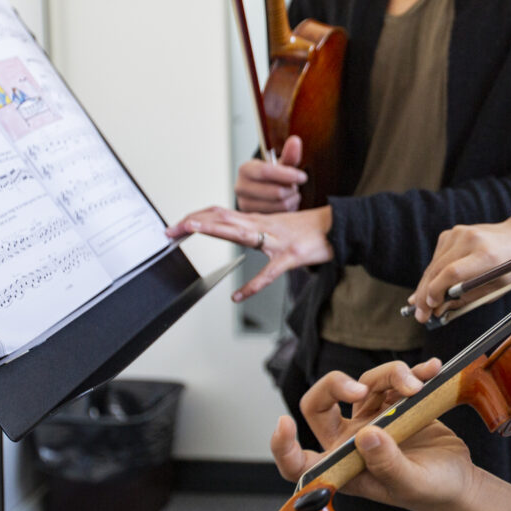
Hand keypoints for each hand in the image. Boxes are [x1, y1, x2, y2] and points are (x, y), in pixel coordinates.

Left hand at [165, 202, 333, 299]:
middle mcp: (264, 226)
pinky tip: (238, 296)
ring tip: (193, 229)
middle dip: (195, 222)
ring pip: (241, 232)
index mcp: (259, 220)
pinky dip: (252, 285)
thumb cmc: (310, 229)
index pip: (222, 214)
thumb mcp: (279, 224)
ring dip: (215, 228)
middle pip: (223, 218)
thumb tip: (238, 229)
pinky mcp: (290, 256)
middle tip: (172, 229)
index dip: (199, 217)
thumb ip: (258, 227)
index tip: (179, 224)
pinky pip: (268, 272)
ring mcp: (276, 241)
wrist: (339, 226)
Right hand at [235, 134, 307, 212]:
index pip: (266, 171)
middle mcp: (240, 187)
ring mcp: (244, 205)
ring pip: (280, 205)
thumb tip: (295, 140)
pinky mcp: (253, 218)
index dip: (287, 174)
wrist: (263, 192)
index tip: (303, 177)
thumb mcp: (281, 164)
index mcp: (245, 169)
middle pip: (276, 192)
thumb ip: (289, 154)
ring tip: (290, 193)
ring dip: (292, 199)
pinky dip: (288, 209)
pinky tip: (287, 203)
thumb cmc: (272, 176)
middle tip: (294, 186)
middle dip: (291, 189)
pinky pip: (279, 216)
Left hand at [271, 358, 477, 510]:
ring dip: (391, 376)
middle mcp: (351, 442)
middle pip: (322, 405)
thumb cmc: (432, 492)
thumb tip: (366, 436)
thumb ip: (387, 464)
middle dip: (336, 386)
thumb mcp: (410, 484)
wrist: (459, 481)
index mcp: (344, 468)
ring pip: (364, 384)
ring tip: (417, 386)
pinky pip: (394, 380)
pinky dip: (413, 372)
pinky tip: (431, 371)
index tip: (284, 423)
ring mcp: (372, 421)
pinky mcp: (395, 406)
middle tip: (360, 390)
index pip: (299, 463)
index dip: (283, 447)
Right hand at [406, 215, 510, 321]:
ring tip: (421, 305)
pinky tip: (433, 285)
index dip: (437, 290)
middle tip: (419, 314)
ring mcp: (460, 233)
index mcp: (487, 256)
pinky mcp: (453, 232)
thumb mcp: (495, 289)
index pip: (453, 272)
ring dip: (425, 285)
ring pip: (434, 264)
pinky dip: (434, 272)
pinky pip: (437, 257)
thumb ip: (466, 298)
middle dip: (425, 294)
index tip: (430, 307)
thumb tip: (437, 310)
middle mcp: (471, 240)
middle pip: (438, 269)